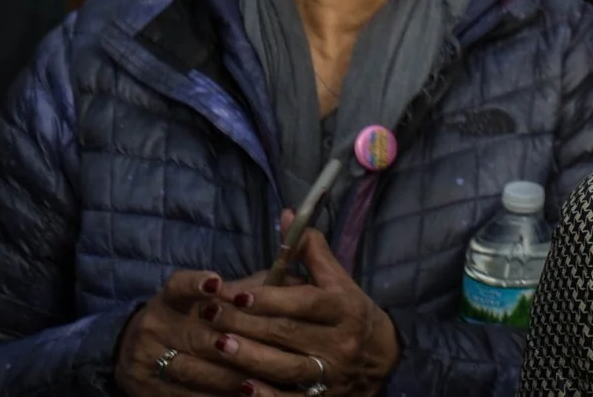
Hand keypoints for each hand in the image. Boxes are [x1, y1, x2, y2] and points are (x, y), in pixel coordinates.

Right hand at [115, 271, 260, 396]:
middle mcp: (153, 326)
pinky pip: (185, 396)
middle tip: (262, 352)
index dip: (196, 284)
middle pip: (195, 336)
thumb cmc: (188, 320)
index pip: (179, 286)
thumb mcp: (203, 301)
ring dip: (226, 378)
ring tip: (256, 382)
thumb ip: (235, 293)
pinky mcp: (147, 389)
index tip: (216, 284)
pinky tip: (241, 396)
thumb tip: (275, 288)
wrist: (137, 351)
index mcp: (169, 299)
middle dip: (229, 345)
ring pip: (192, 370)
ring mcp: (145, 359)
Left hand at [197, 224, 399, 396]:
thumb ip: (311, 250)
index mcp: (343, 307)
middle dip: (246, 324)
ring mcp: (330, 374)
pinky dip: (267, 395)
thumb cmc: (350, 313)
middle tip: (211, 316)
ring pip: (286, 367)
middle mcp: (339, 341)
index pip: (305, 302)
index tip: (237, 294)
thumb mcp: (338, 280)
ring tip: (219, 345)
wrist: (381, 360)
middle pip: (288, 333)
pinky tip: (242, 386)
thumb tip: (286, 215)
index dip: (271, 299)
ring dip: (250, 357)